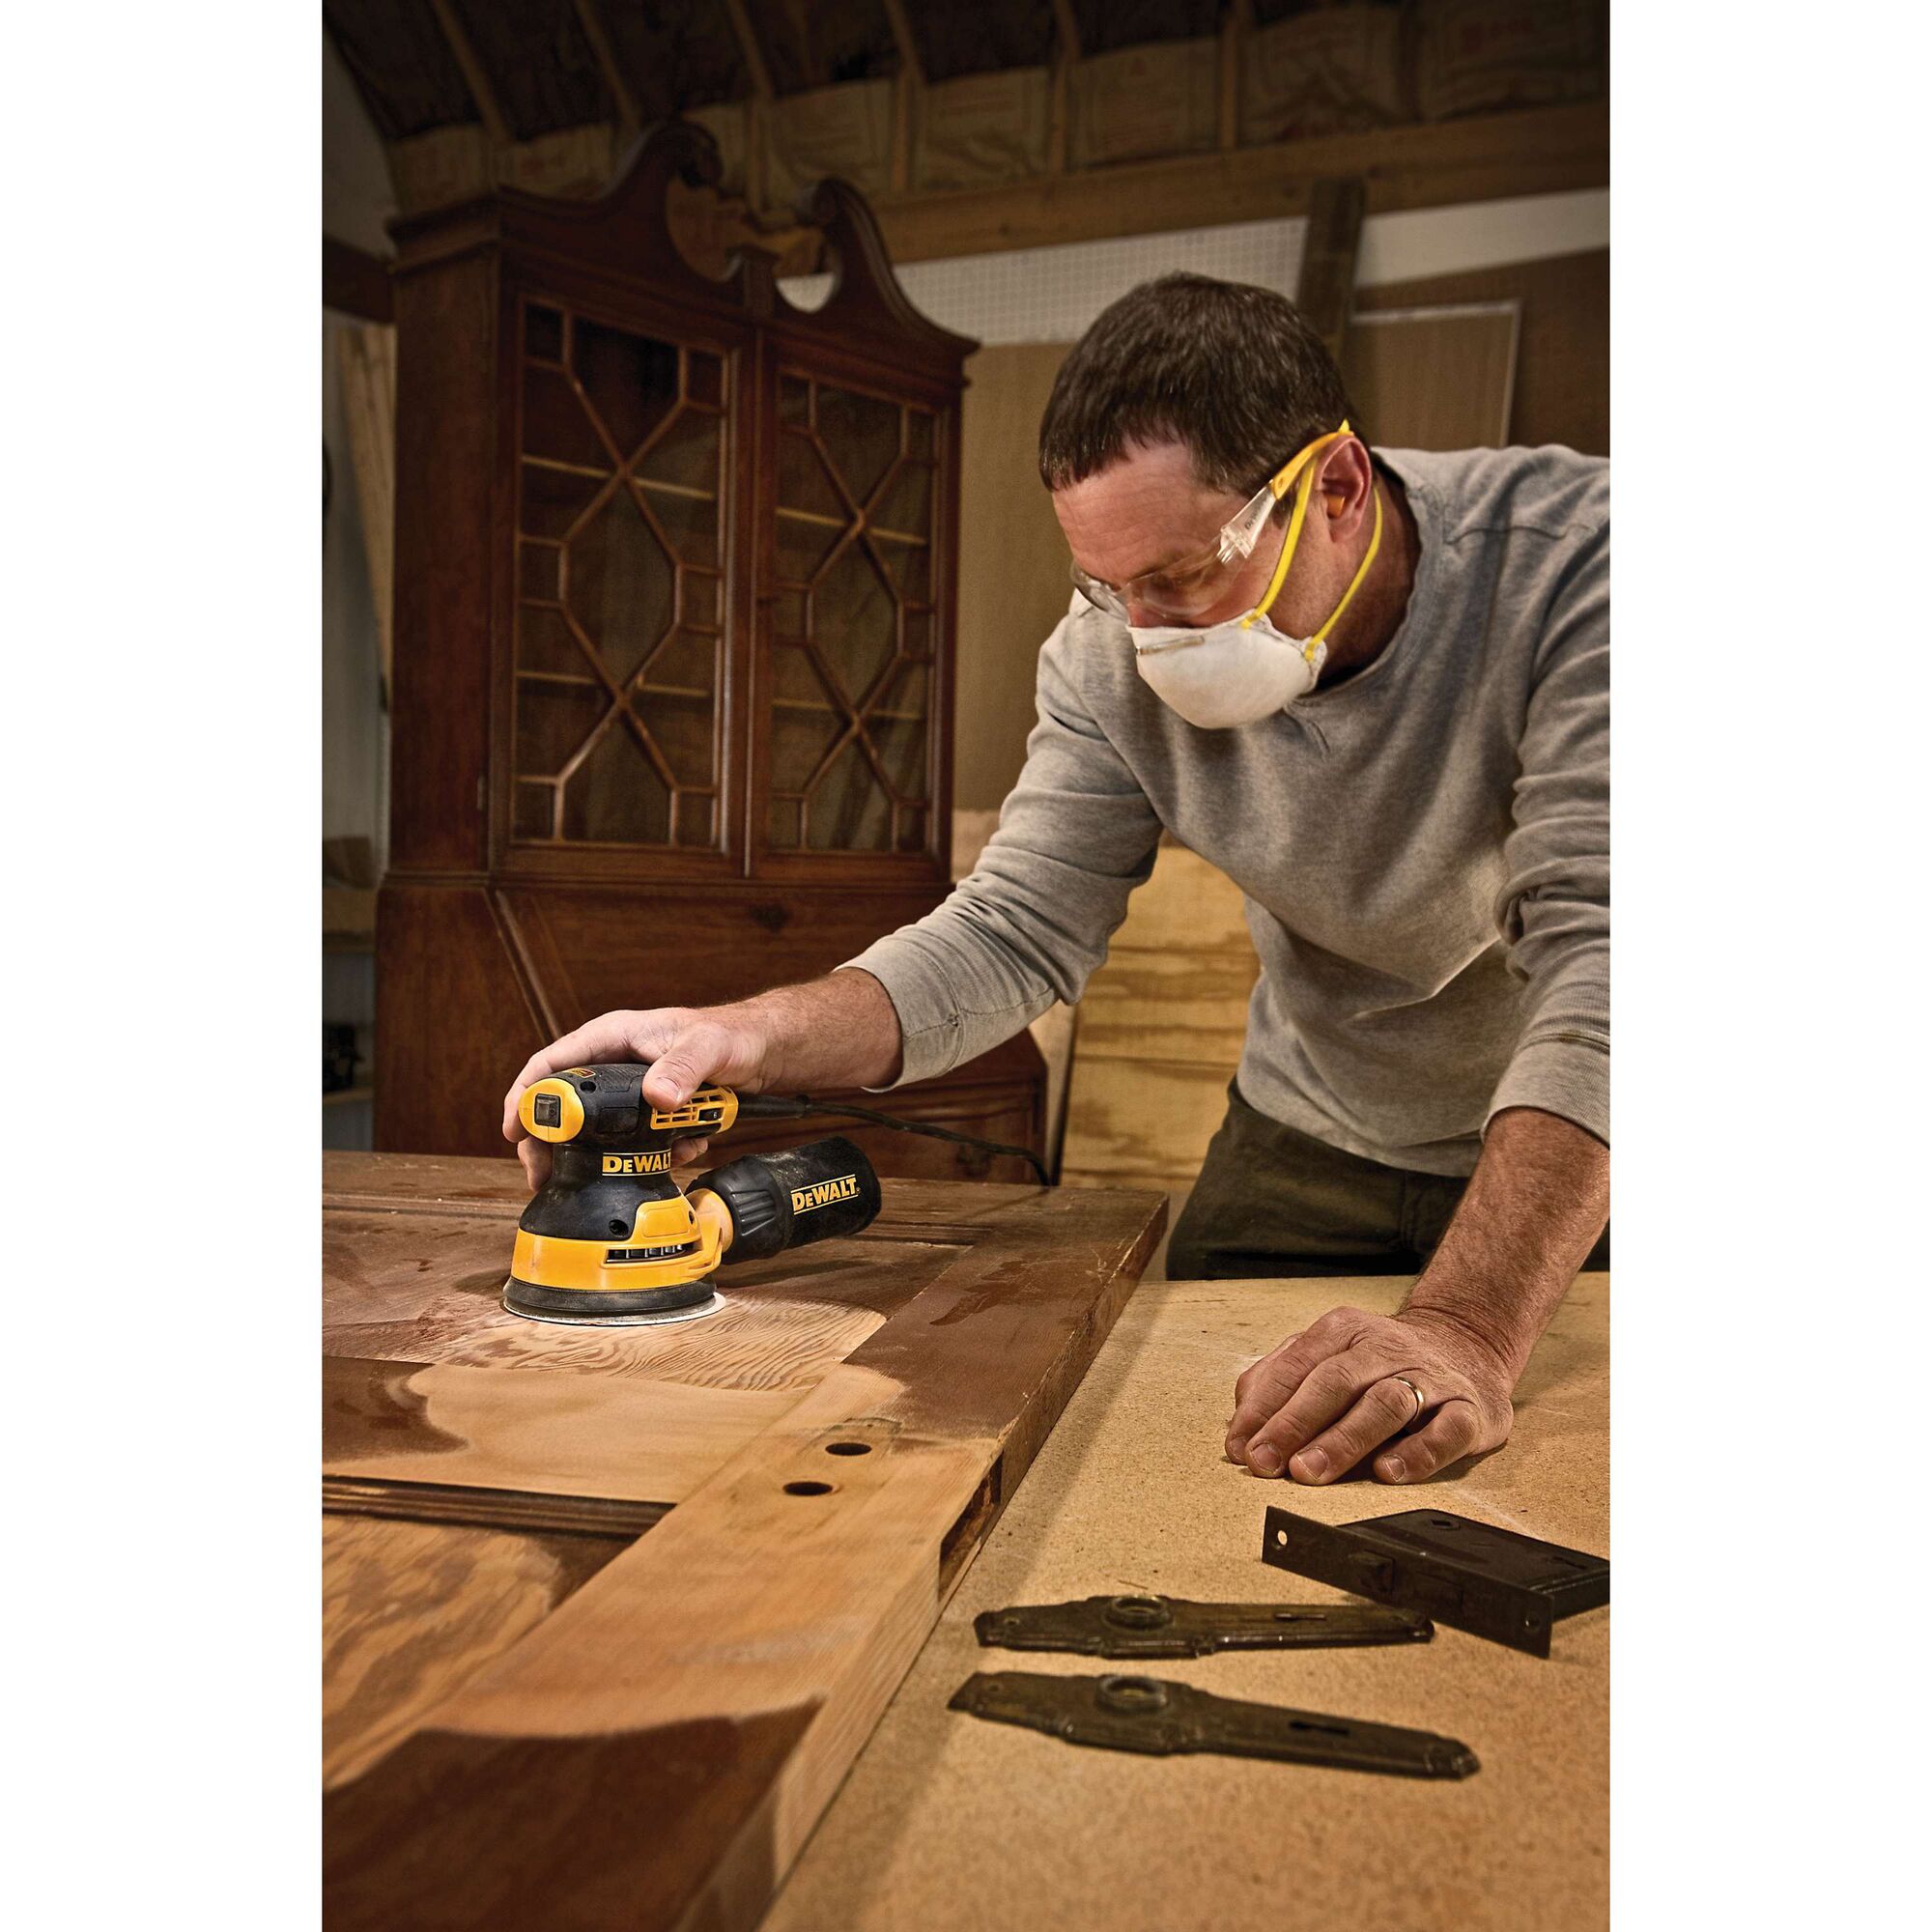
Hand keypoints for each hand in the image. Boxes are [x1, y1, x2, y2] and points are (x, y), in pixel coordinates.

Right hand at [501, 1005, 771, 1190]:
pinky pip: (632, 1139)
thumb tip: (658, 1097)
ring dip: (597, 1158)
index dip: (526, 1096)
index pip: (551, 1063)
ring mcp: (629, 1089)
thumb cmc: (731, 1035)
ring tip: (594, 1182)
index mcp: (612, 1037)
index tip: (514, 1131)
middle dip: (549, 1142)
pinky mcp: (649, 1112)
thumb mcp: (707, 1047)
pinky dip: (646, 1155)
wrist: (762, 1051)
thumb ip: (684, 1068)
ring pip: (594, 1129)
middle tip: (541, 1176)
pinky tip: (672, 1159)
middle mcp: (613, 1062)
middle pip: (562, 1104)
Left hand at [1224, 1307, 1515, 1484]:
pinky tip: (1388, 1471)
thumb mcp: (1325, 1354)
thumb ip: (1277, 1382)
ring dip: (1344, 1440)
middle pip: (1336, 1383)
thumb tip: (1240, 1430)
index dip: (1264, 1410)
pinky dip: (1418, 1452)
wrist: (1467, 1343)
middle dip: (1296, 1425)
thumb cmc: (1379, 1361)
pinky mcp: (1470, 1410)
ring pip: (1385, 1404)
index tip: (1241, 1448)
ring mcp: (1430, 1378)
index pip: (1296, 1368)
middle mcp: (1385, 1348)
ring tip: (1310, 1471)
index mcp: (1343, 1331)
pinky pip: (1447, 1430)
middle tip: (1267, 1464)